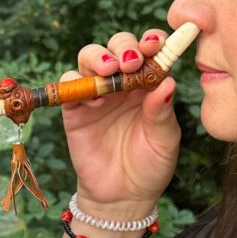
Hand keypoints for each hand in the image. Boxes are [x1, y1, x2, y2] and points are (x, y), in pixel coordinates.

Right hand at [61, 29, 181, 215]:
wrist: (123, 197)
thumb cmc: (150, 166)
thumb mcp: (165, 140)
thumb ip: (163, 111)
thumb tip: (168, 80)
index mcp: (148, 83)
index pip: (149, 50)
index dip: (151, 40)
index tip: (156, 44)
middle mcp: (122, 82)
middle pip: (117, 46)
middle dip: (124, 46)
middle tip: (131, 61)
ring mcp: (96, 93)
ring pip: (89, 57)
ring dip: (98, 56)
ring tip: (110, 70)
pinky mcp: (74, 109)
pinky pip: (68, 85)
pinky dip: (77, 83)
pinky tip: (94, 98)